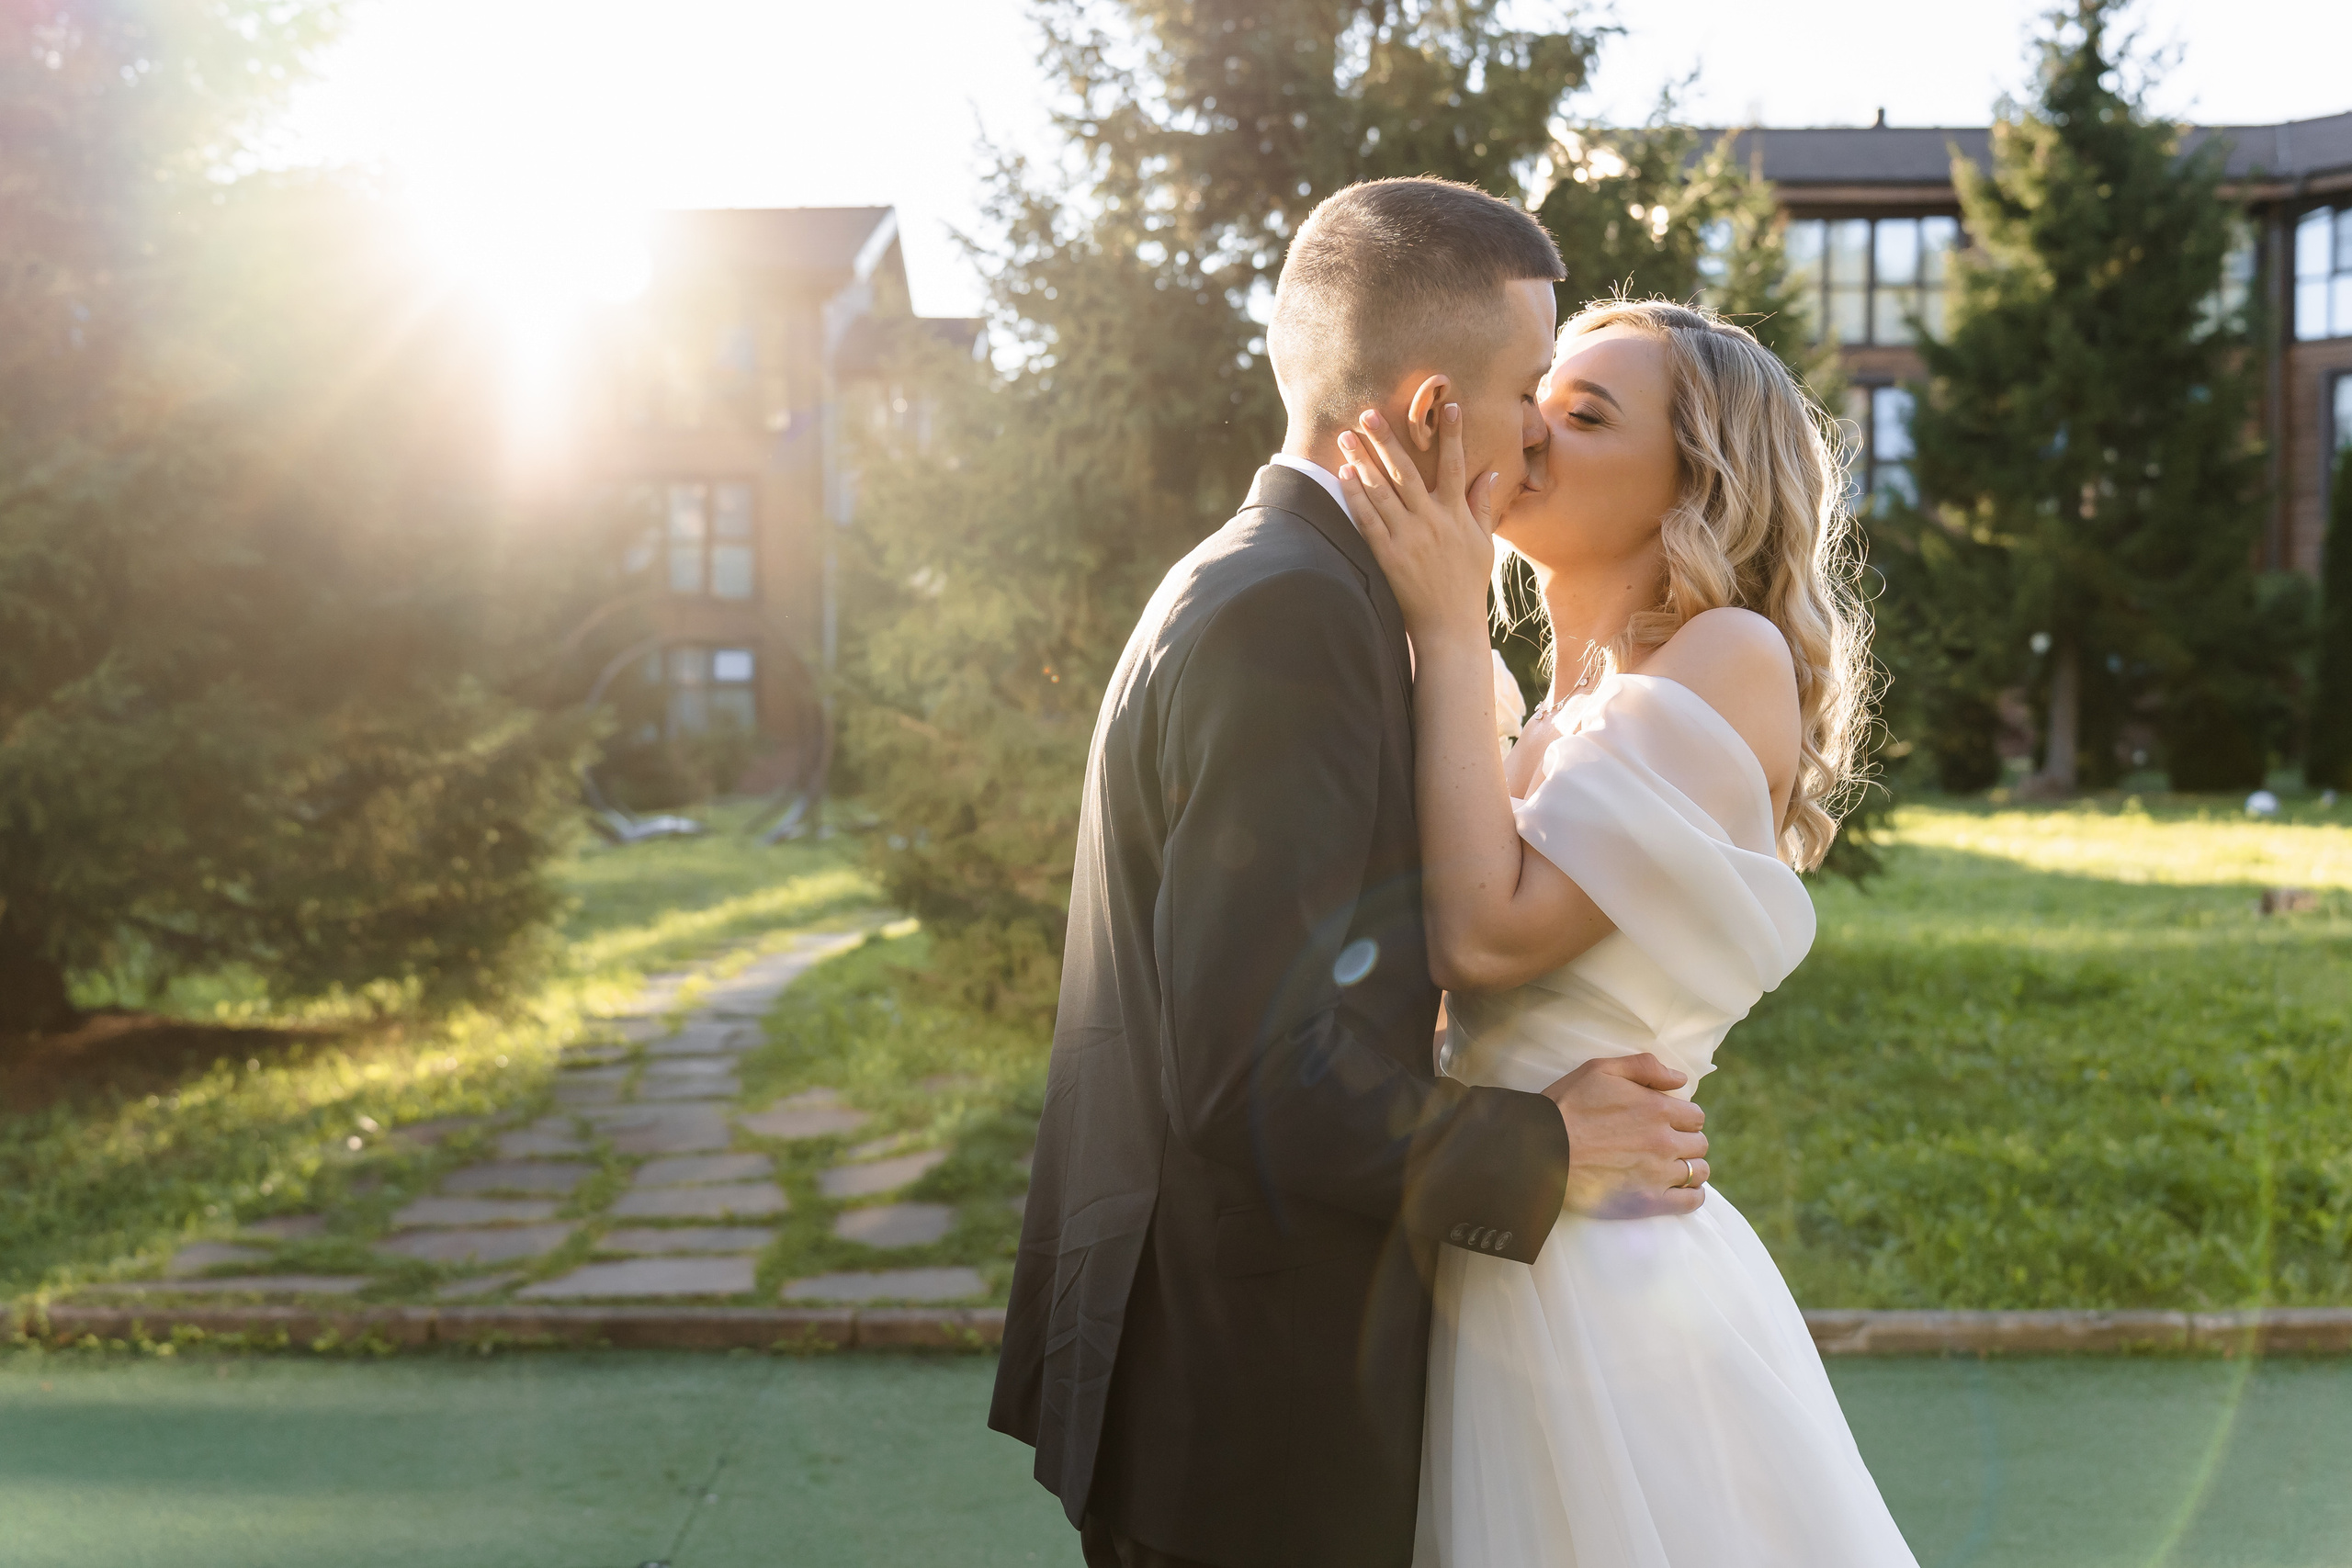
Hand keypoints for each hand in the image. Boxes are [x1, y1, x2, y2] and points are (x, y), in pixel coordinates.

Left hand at [1338, 405, 1496, 650]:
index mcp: (1456, 515)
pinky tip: (1343, 474)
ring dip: (1362, 460)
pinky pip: (1368, 520)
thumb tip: (1489, 476)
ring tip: (1346, 435)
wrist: (1449, 626)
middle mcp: (1432, 522)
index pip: (1455, 466)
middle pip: (1406, 471)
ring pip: (1382, 491)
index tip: (1450, 406)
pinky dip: (1355, 496)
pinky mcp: (1387, 556)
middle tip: (1369, 412)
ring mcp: (1408, 538)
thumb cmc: (1467, 585)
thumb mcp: (1483, 544)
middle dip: (1387, 439)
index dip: (1453, 436)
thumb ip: (1483, 507)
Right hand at [1540, 1053, 1709, 1218]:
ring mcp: (1658, 1174)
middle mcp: (1664, 1142)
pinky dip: (1692, 1197)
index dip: (1683, 1117)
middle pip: (1699, 1144)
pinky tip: (1682, 1191)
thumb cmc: (1567, 1106)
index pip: (1695, 1116)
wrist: (1540, 1149)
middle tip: (1667, 1144)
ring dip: (1691, 1167)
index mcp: (1657, 1109)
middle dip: (1687, 1141)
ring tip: (1675, 1167)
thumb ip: (1645, 1067)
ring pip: (1698, 1172)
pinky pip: (1689, 1203)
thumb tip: (1680, 1080)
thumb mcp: (1601, 1070)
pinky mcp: (1647, 1202)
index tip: (1670, 1122)